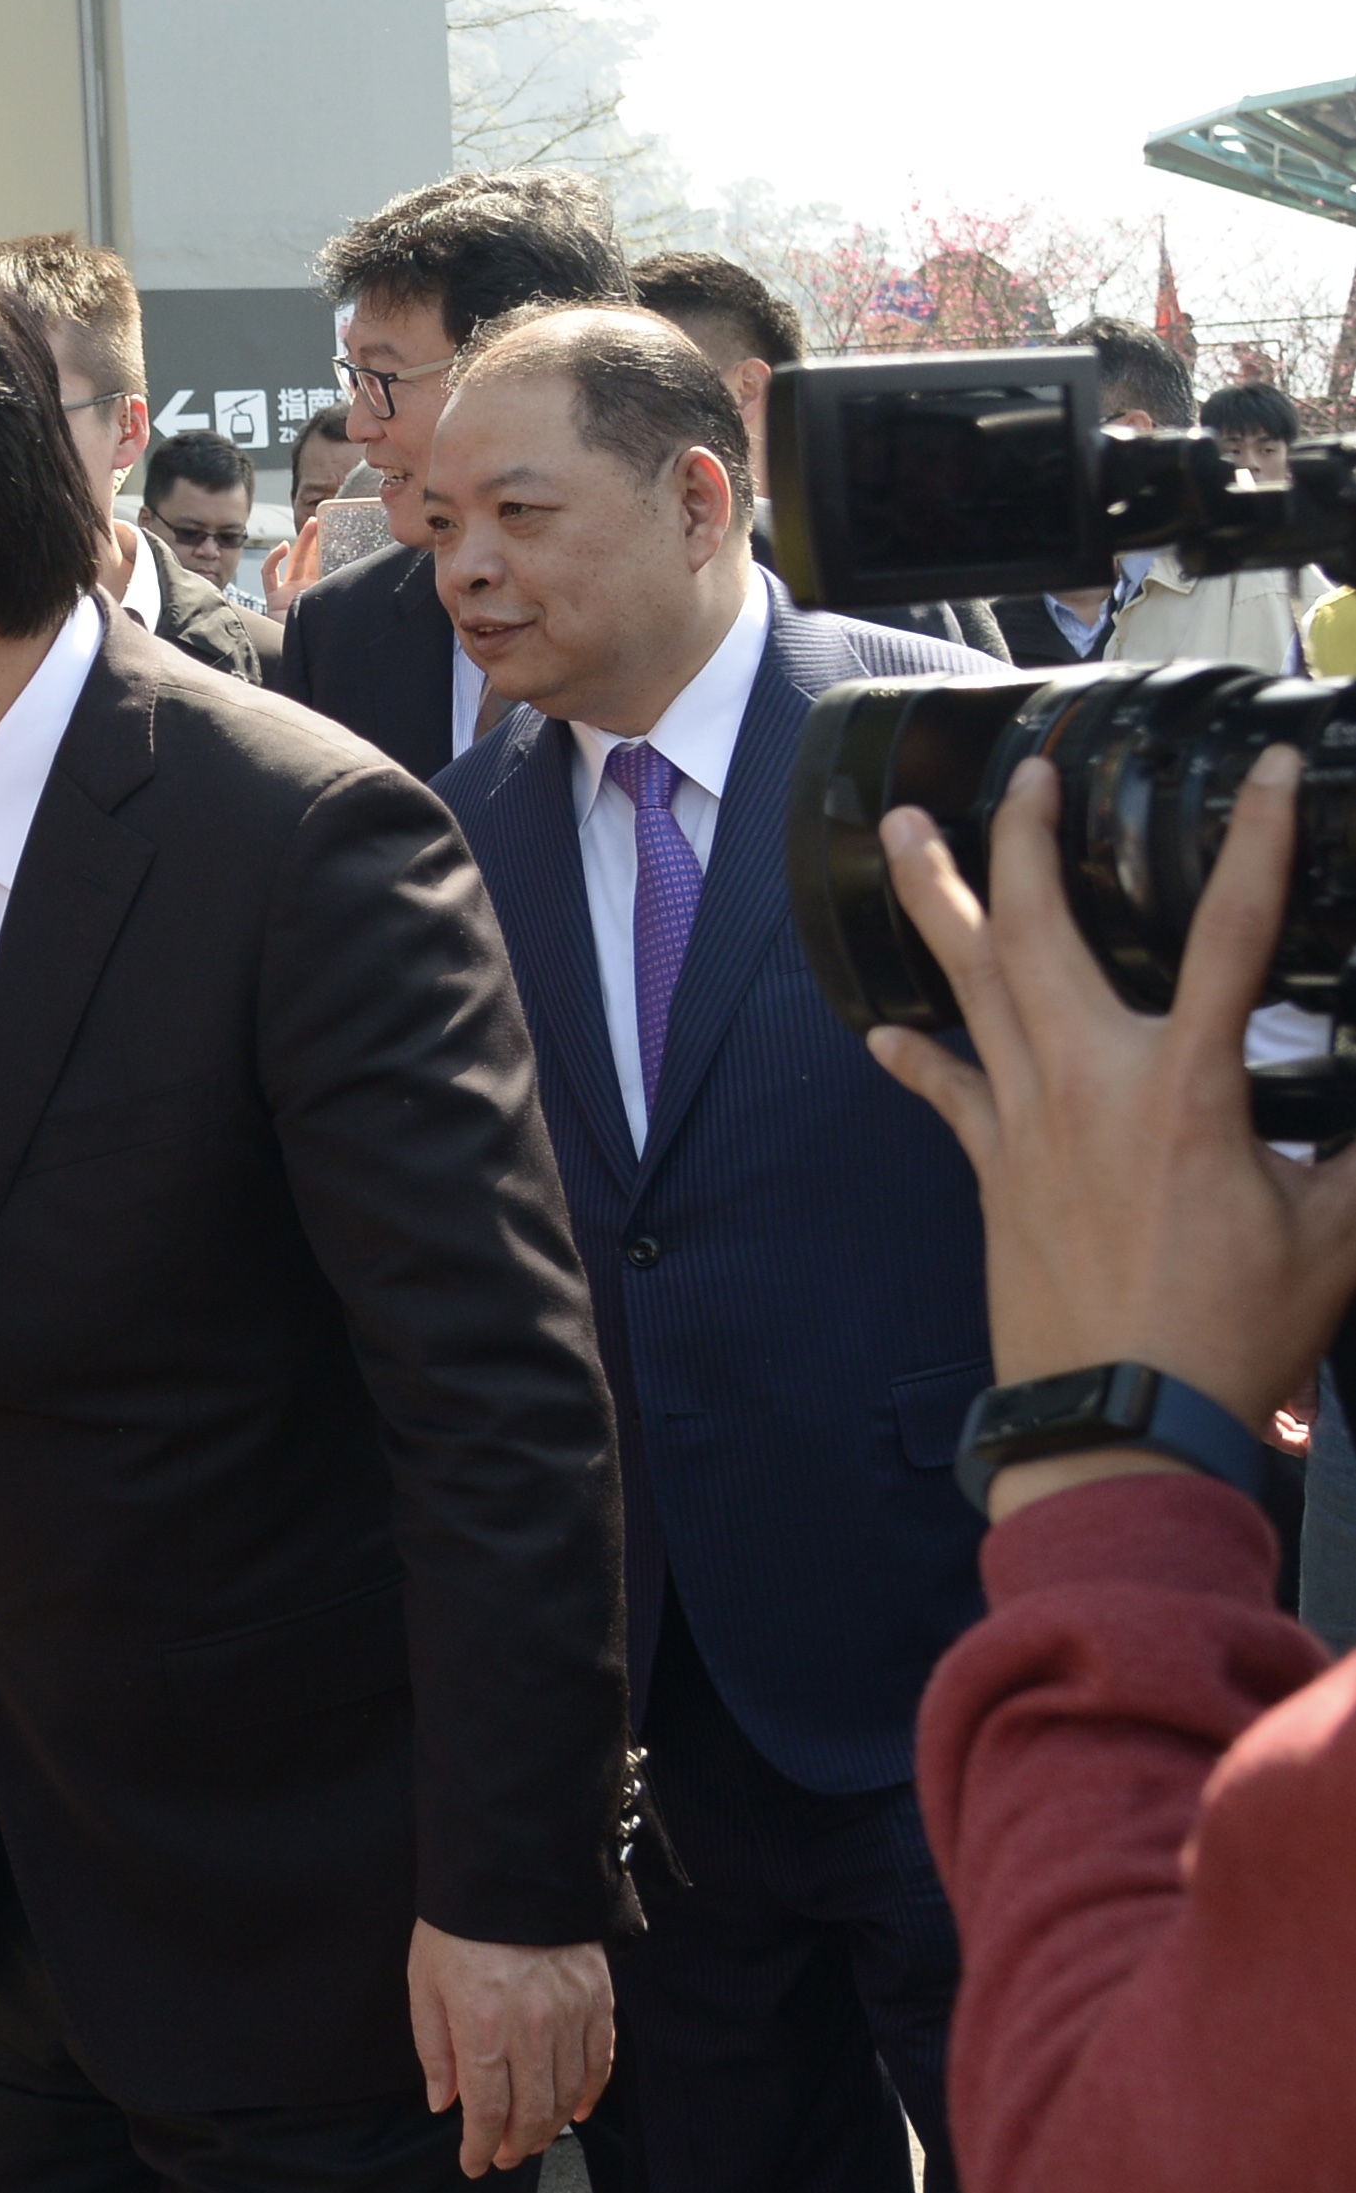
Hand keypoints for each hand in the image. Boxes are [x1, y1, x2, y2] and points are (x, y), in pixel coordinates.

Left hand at [406, 1922, 612, 2177]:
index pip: (487, 2109)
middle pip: (533, 2111)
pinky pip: (599, 2063)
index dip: (480, 2146)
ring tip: (532, 2140)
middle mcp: (532, 2028)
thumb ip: (435, 2048)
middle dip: (516, 2145)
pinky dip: (590, 2094)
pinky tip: (576, 2112)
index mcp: (483, 2025)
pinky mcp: (598, 2001)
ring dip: (550, 2127)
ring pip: (568, 2095)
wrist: (509, 1870)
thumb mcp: (424, 1983)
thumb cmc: (456, 1926)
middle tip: (503, 2157)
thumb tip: (445, 2103)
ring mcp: (571, 2015)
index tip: (473, 2163)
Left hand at [869, 750, 1355, 1517]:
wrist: (1122, 1420)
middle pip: (1039, 929)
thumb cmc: (1232, 1332)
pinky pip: (946, 1090)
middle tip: (1026, 773)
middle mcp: (1088, 1083)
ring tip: (895, 832)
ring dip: (933, 900)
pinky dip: (917, 1055)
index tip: (1274, 773)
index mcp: (1186, 1087)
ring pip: (967, 985)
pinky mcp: (990, 1168)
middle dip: (1024, 837)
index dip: (1260, 842)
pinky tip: (882, 1032)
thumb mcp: (1340, 1230)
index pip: (1234, 932)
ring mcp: (1024, 1121)